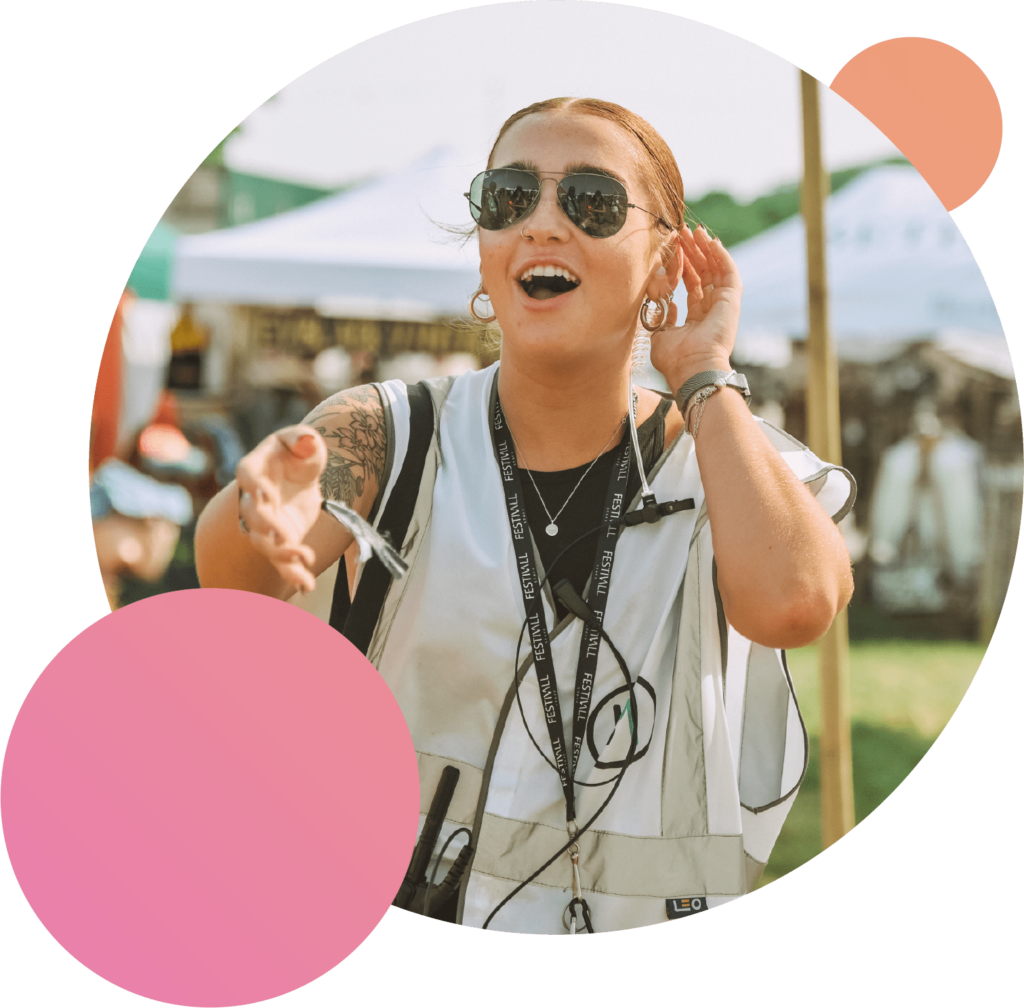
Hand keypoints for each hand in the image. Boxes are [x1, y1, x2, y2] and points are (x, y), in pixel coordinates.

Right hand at [235, 426, 326, 592]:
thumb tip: (309, 441)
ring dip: (281, 553)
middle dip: (266, 526)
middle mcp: (254, 499)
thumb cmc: (297, 454)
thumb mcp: (303, 441)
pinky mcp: (281, 539)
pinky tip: (306, 586)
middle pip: (253, 515)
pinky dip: (293, 573)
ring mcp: (265, 523)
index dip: (253, 485)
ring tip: (304, 559)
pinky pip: (282, 560)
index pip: (247, 476)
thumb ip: (303, 439)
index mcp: (254, 469)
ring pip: (264, 543)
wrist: (300, 477)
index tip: (264, 493)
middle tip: (283, 534)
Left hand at [649, 225, 742, 391]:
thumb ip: (663, 317)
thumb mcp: (661, 334)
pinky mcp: (732, 300)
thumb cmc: (675, 359)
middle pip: (703, 273)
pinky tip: (711, 241)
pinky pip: (729, 272)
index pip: (691, 285)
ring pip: (715, 269)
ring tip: (694, 231)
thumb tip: (664, 304)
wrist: (692, 368)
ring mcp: (723, 304)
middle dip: (692, 252)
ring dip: (705, 249)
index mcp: (697, 318)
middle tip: (682, 233)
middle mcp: (712, 310)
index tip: (673, 250)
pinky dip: (721, 255)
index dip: (683, 267)